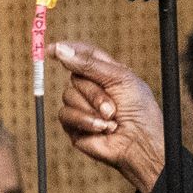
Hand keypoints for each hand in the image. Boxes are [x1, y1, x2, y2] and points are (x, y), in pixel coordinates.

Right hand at [50, 41, 165, 192]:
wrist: (140, 142)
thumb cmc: (138, 110)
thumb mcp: (120, 79)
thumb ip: (90, 64)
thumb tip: (61, 50)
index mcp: (106, 73)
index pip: (83, 55)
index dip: (68, 50)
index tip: (53, 49)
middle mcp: (91, 88)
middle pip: (75, 76)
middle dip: (94, 93)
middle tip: (113, 108)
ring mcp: (82, 107)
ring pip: (68, 95)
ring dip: (92, 108)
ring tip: (111, 120)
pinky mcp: (74, 126)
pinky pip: (66, 114)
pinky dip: (86, 121)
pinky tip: (102, 129)